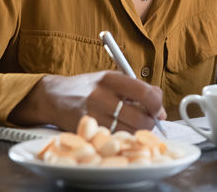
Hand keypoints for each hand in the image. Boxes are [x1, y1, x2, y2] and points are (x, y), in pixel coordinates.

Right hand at [9, 70, 166, 132]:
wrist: (54, 97)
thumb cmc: (88, 87)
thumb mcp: (111, 78)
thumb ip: (137, 90)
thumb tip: (161, 110)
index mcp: (109, 78)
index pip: (143, 92)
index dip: (156, 103)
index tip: (158, 108)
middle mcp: (100, 96)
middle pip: (139, 117)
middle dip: (150, 122)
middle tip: (149, 120)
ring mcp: (92, 114)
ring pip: (128, 131)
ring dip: (138, 131)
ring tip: (134, 124)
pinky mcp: (87, 130)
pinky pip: (114, 138)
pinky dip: (123, 137)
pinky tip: (120, 130)